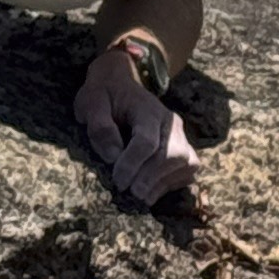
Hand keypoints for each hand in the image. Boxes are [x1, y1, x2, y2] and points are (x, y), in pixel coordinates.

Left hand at [74, 45, 198, 203]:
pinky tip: (151, 190)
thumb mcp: (91, 104)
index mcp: (148, 108)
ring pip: (185, 163)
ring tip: (139, 195)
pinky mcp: (182, 146)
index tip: (118, 182)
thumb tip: (113, 156)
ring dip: (162, 183)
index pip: (147, 140)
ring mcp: (180, 134)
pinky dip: (173, 183)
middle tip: (129, 192)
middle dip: (151, 177)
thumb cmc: (103, 95)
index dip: (133, 164)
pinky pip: (188, 170)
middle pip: (173, 154)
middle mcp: (169, 121)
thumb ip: (99, 127)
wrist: (118, 83)